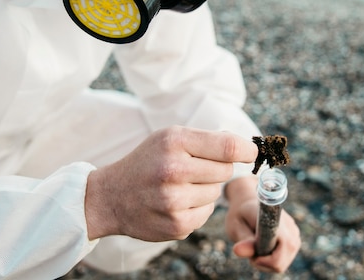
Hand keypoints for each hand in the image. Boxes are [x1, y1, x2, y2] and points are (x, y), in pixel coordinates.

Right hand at [85, 126, 256, 241]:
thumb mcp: (170, 138)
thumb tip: (246, 147)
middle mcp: (173, 170)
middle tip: (194, 168)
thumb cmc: (148, 161)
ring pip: (216, 193)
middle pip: (226, 171)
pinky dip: (198, 207)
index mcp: (174, 142)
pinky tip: (177, 202)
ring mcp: (174, 201)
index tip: (251, 153)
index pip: (228, 147)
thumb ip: (207, 139)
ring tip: (180, 186)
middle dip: (218, 169)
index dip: (246, 150)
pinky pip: (207, 213)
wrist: (111, 196)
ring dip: (206, 189)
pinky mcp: (176, 225)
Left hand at [224, 176, 300, 272]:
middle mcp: (290, 228)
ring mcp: (294, 234)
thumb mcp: (236, 225)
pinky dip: (271, 260)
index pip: (282, 250)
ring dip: (267, 262)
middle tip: (251, 251)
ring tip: (255, 247)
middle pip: (283, 262)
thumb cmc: (240, 213)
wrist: (248, 203)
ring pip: (283, 263)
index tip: (252, 255)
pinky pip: (284, 260)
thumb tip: (238, 251)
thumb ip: (242, 238)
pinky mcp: (294, 240)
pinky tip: (262, 248)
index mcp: (277, 221)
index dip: (265, 259)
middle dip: (264, 263)